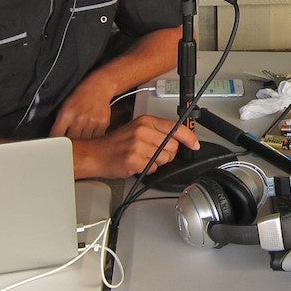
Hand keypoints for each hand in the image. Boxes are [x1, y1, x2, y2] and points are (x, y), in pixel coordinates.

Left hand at [51, 72, 119, 139]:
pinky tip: (90, 130)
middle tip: (69, 140)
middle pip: (71, 140)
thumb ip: (60, 121)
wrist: (100, 87)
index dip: (54, 142)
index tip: (55, 146)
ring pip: (84, 141)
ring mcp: (92, 122)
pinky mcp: (102, 124)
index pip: (57, 135)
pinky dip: (92, 137)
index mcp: (67, 113)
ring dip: (81, 140)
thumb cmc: (81, 95)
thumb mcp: (65, 105)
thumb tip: (55, 136)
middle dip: (69, 142)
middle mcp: (79, 119)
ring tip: (81, 133)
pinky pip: (95, 137)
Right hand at [75, 114, 198, 178]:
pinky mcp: (134, 160)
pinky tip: (136, 164)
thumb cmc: (116, 143)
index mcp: (145, 121)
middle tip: (153, 153)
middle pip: (173, 146)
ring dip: (156, 162)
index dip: (189, 137)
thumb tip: (178, 140)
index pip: (175, 128)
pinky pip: (153, 168)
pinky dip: (147, 169)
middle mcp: (143, 131)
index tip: (195, 144)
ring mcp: (138, 145)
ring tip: (142, 158)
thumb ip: (157, 132)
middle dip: (168, 154)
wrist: (95, 154)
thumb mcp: (137, 129)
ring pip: (164, 159)